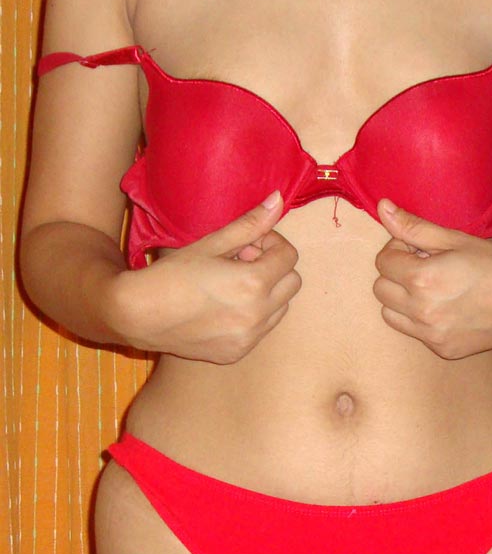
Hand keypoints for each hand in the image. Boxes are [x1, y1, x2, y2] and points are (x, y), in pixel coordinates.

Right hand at [113, 191, 301, 362]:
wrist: (138, 315)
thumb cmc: (171, 275)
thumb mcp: (210, 244)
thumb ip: (248, 225)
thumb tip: (278, 200)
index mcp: (253, 284)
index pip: (289, 257)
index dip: (272, 242)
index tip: (249, 243)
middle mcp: (257, 316)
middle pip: (292, 284)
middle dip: (274, 268)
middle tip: (242, 262)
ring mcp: (248, 339)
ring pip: (281, 309)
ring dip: (267, 293)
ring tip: (233, 285)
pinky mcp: (236, 353)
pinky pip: (262, 331)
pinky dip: (253, 316)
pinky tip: (224, 307)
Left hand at [373, 200, 491, 358]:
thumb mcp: (456, 239)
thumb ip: (415, 228)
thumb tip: (382, 208)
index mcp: (423, 279)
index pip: (383, 262)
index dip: (397, 249)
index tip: (418, 248)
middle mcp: (422, 311)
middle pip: (380, 289)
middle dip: (396, 273)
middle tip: (424, 266)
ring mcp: (430, 335)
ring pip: (389, 314)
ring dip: (401, 298)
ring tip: (430, 288)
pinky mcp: (441, 349)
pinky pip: (413, 332)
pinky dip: (419, 319)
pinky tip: (445, 307)